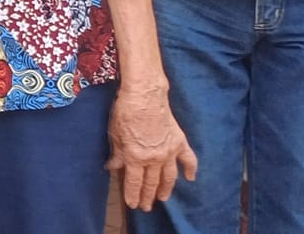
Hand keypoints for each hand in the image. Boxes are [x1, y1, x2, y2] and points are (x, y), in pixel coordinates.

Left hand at [107, 85, 197, 210]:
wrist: (145, 96)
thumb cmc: (125, 113)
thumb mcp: (114, 135)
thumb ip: (117, 154)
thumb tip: (113, 167)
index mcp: (136, 157)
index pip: (134, 182)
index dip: (133, 195)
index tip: (133, 205)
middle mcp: (154, 159)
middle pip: (151, 182)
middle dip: (148, 196)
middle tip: (146, 207)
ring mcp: (169, 152)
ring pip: (169, 176)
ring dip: (166, 189)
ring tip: (163, 198)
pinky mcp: (179, 142)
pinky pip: (188, 159)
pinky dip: (190, 169)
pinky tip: (191, 178)